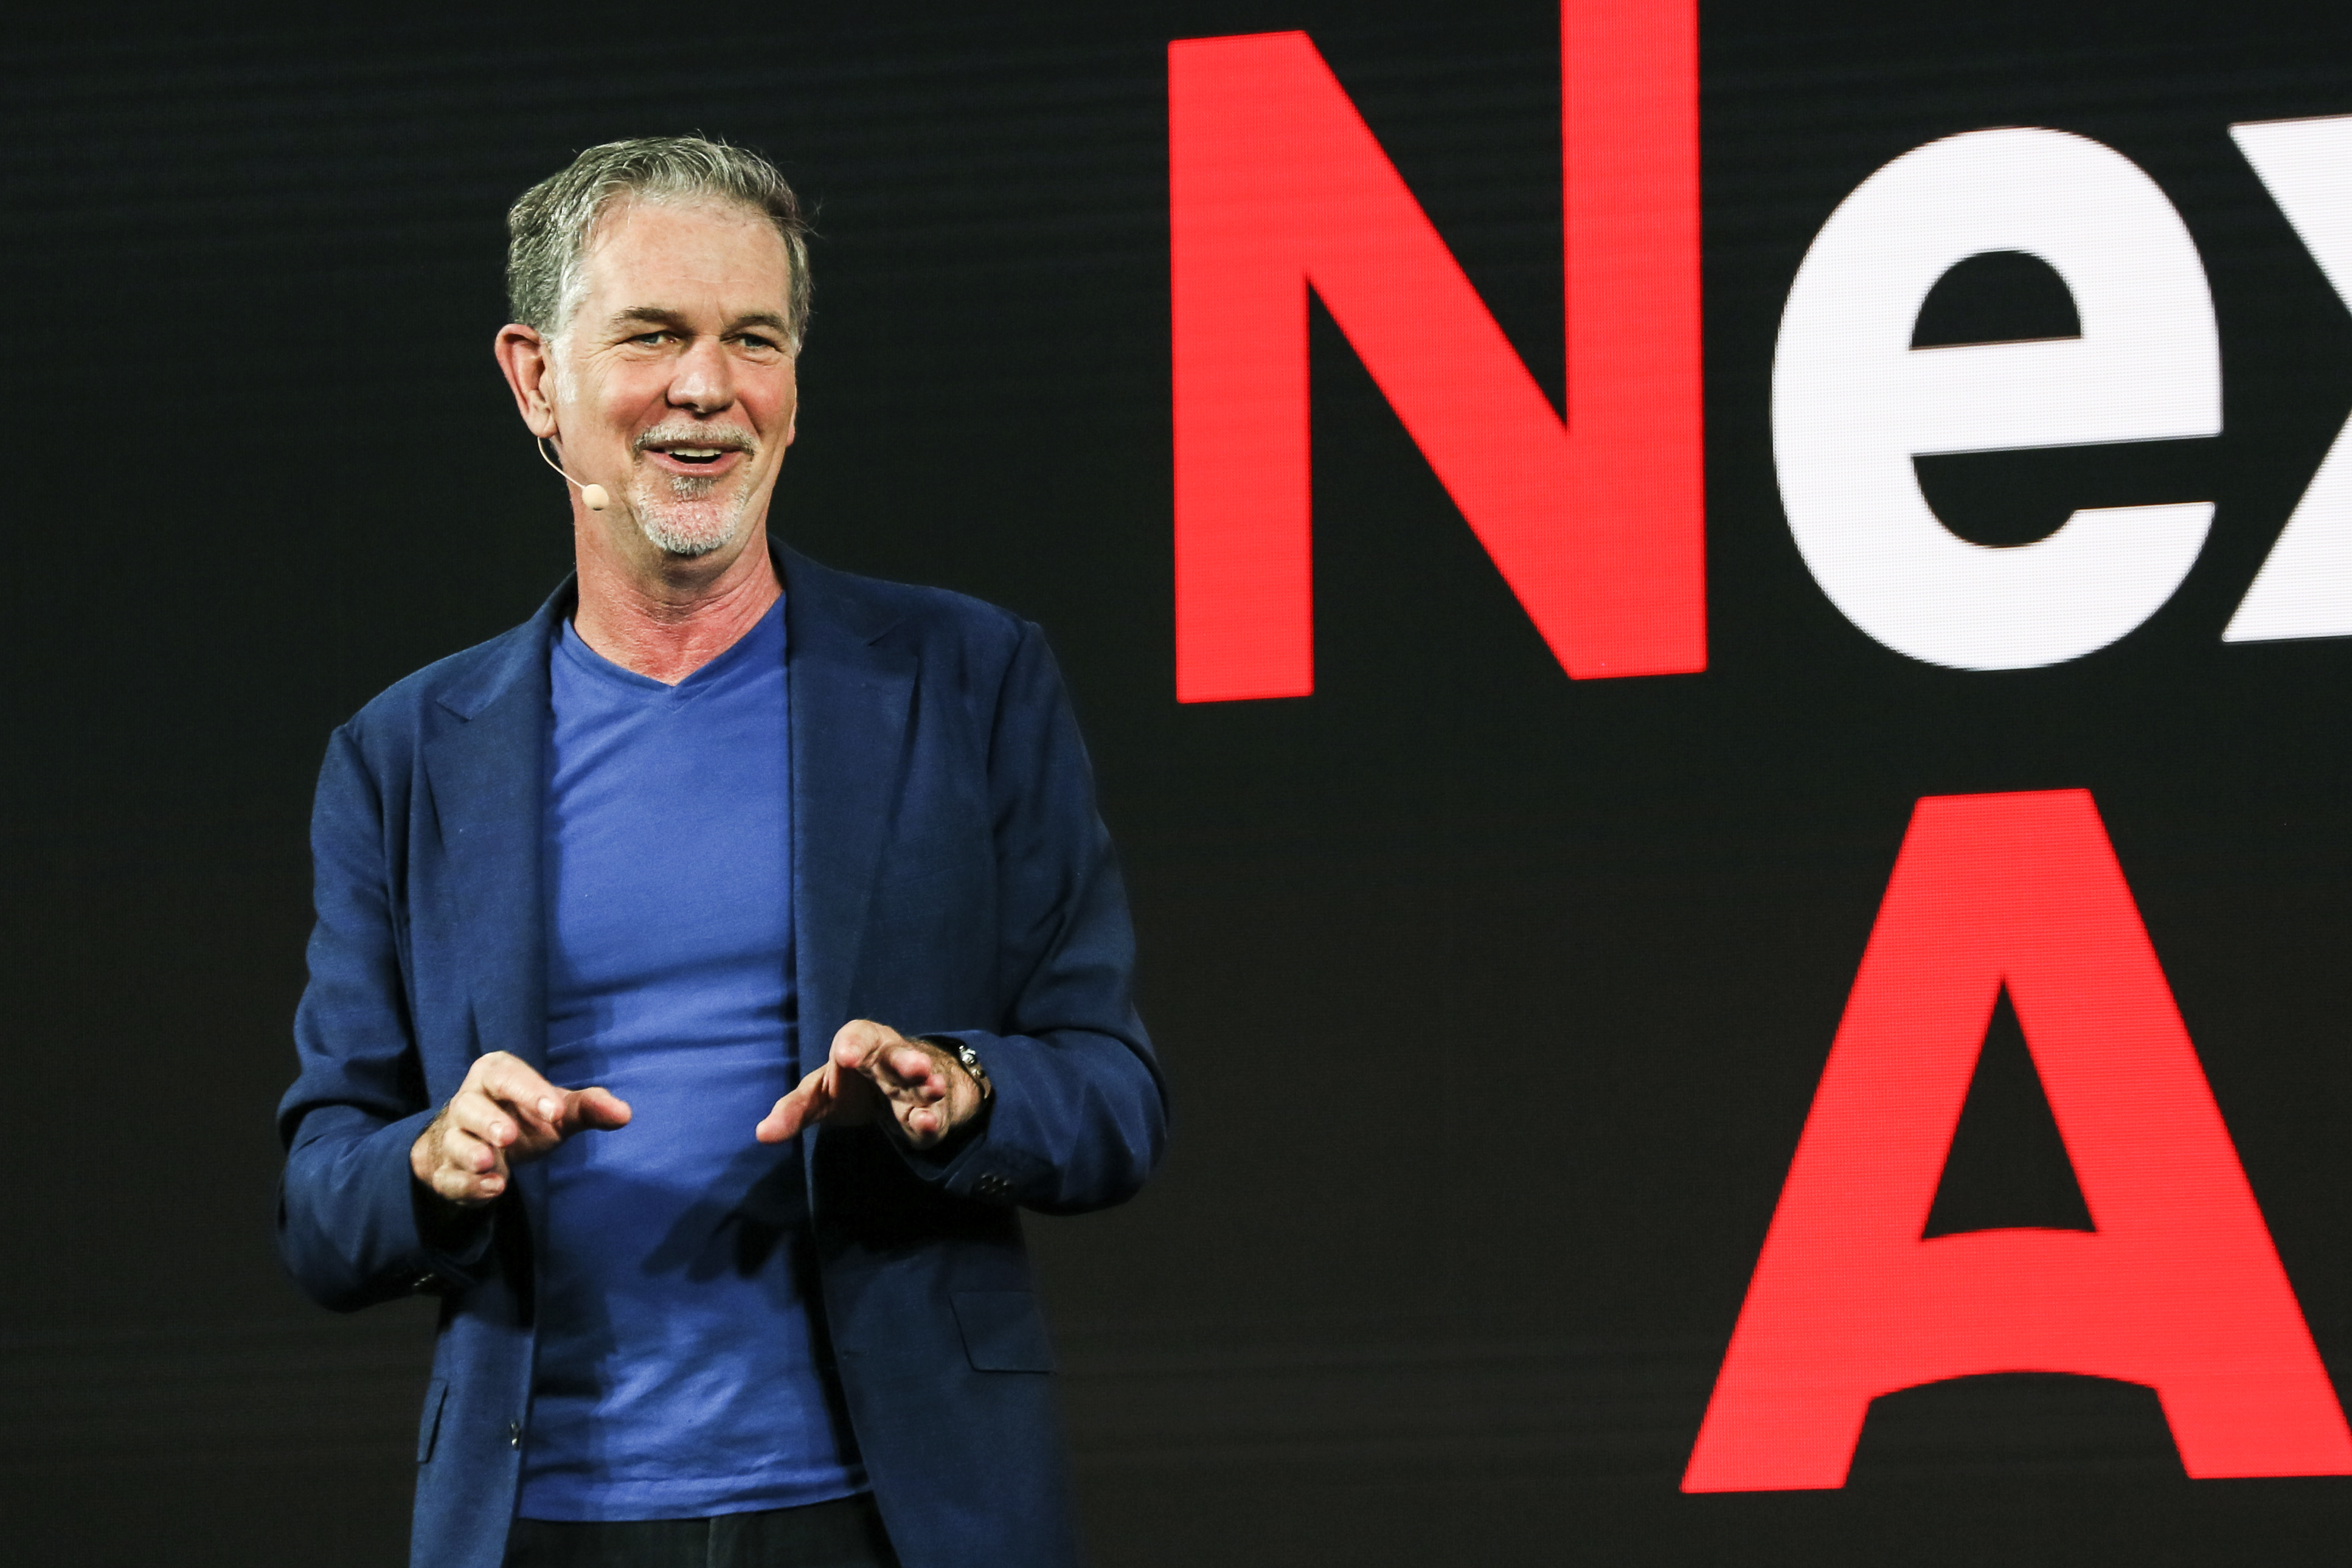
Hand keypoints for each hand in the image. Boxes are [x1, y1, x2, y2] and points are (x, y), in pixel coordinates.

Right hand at [410, 1050, 631, 1207]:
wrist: (482, 1148)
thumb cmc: (524, 1118)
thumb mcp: (557, 1111)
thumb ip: (589, 1108)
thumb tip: (624, 1113)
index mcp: (495, 1076)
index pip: (508, 1076)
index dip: (530, 1091)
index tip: (556, 1112)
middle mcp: (469, 1102)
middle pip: (470, 1106)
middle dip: (487, 1121)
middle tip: (509, 1135)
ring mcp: (453, 1137)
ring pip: (454, 1142)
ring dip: (470, 1153)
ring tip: (490, 1164)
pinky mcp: (447, 1170)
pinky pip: (450, 1177)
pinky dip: (468, 1185)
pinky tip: (492, 1189)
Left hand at [757, 1020, 985, 1150]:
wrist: (893, 1094)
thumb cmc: (848, 1087)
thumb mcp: (816, 1096)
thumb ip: (792, 1111)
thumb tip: (762, 1134)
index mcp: (859, 1047)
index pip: (857, 1037)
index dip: (853, 1045)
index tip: (847, 1056)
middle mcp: (890, 1059)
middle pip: (899, 1055)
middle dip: (907, 1061)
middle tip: (916, 1068)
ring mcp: (913, 1084)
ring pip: (922, 1082)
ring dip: (927, 1084)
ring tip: (933, 1088)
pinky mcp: (927, 1111)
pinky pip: (931, 1114)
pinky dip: (931, 1118)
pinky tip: (929, 1123)